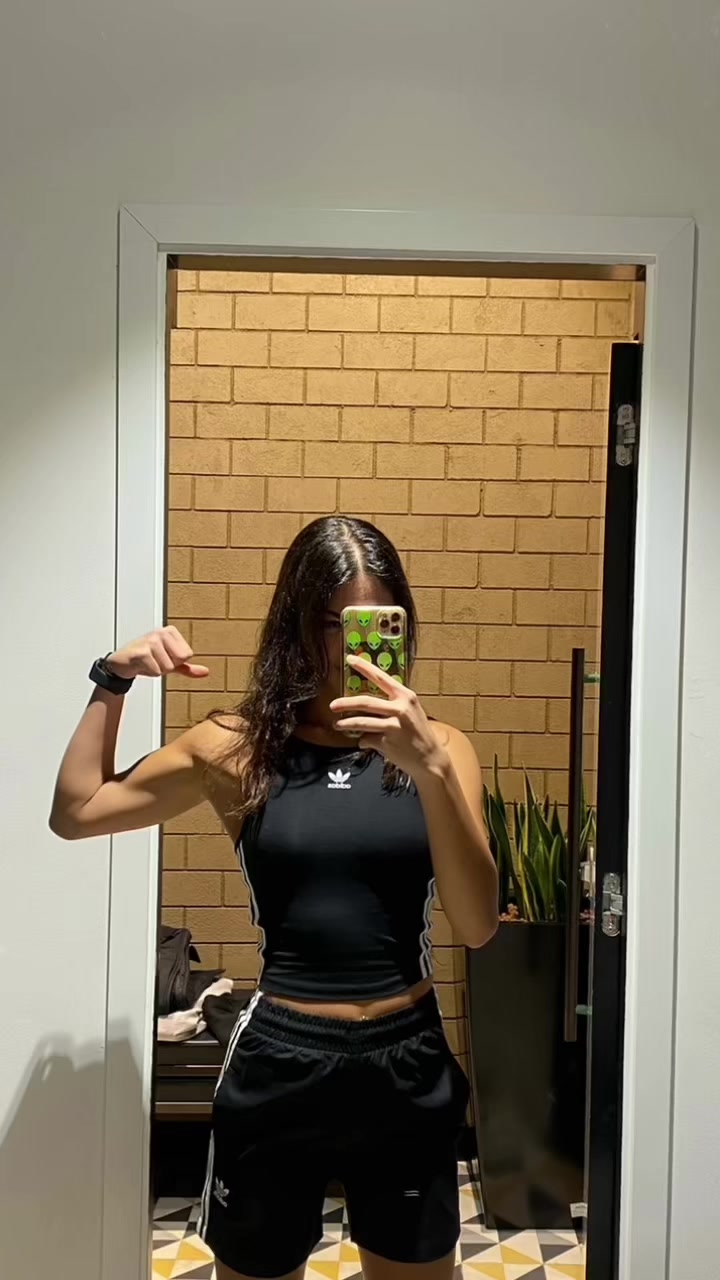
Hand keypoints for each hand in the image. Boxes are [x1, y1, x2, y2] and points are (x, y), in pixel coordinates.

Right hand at [106, 626, 209, 680]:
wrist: (122, 664)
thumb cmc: (145, 660)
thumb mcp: (170, 664)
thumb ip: (187, 668)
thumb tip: (205, 672)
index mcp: (171, 632)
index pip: (187, 655)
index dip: (175, 662)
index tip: (163, 658)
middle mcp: (161, 633)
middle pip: (179, 660)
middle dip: (167, 667)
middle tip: (155, 661)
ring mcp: (150, 640)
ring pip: (167, 667)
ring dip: (157, 670)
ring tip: (147, 663)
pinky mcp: (141, 651)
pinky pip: (156, 670)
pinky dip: (149, 672)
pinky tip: (141, 665)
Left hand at [329, 656, 448, 779]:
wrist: (430, 759)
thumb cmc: (419, 733)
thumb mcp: (411, 711)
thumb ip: (393, 703)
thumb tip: (368, 701)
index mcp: (406, 696)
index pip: (381, 677)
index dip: (364, 667)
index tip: (350, 659)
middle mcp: (400, 708)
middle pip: (366, 702)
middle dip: (346, 703)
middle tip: (333, 705)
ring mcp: (394, 726)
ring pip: (362, 722)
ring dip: (346, 724)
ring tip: (338, 725)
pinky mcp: (388, 742)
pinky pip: (368, 739)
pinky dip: (364, 741)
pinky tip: (366, 743)